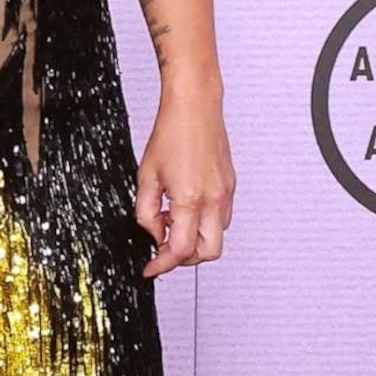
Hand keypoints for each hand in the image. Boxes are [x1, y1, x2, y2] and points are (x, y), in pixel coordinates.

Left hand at [135, 95, 233, 278]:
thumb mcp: (146, 176)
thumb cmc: (171, 134)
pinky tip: (184, 208)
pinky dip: (203, 223)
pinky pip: (220, 218)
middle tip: (163, 251)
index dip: (162, 265)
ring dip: (194, 239)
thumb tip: (153, 234)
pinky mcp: (230, 186)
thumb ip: (146, 212)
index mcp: (190, 199)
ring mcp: (225, 193)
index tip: (150, 268)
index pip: (180, 249)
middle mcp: (214, 200)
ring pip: (217, 236)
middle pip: (208, 253)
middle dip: (185, 258)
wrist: (195, 107)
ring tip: (170, 221)